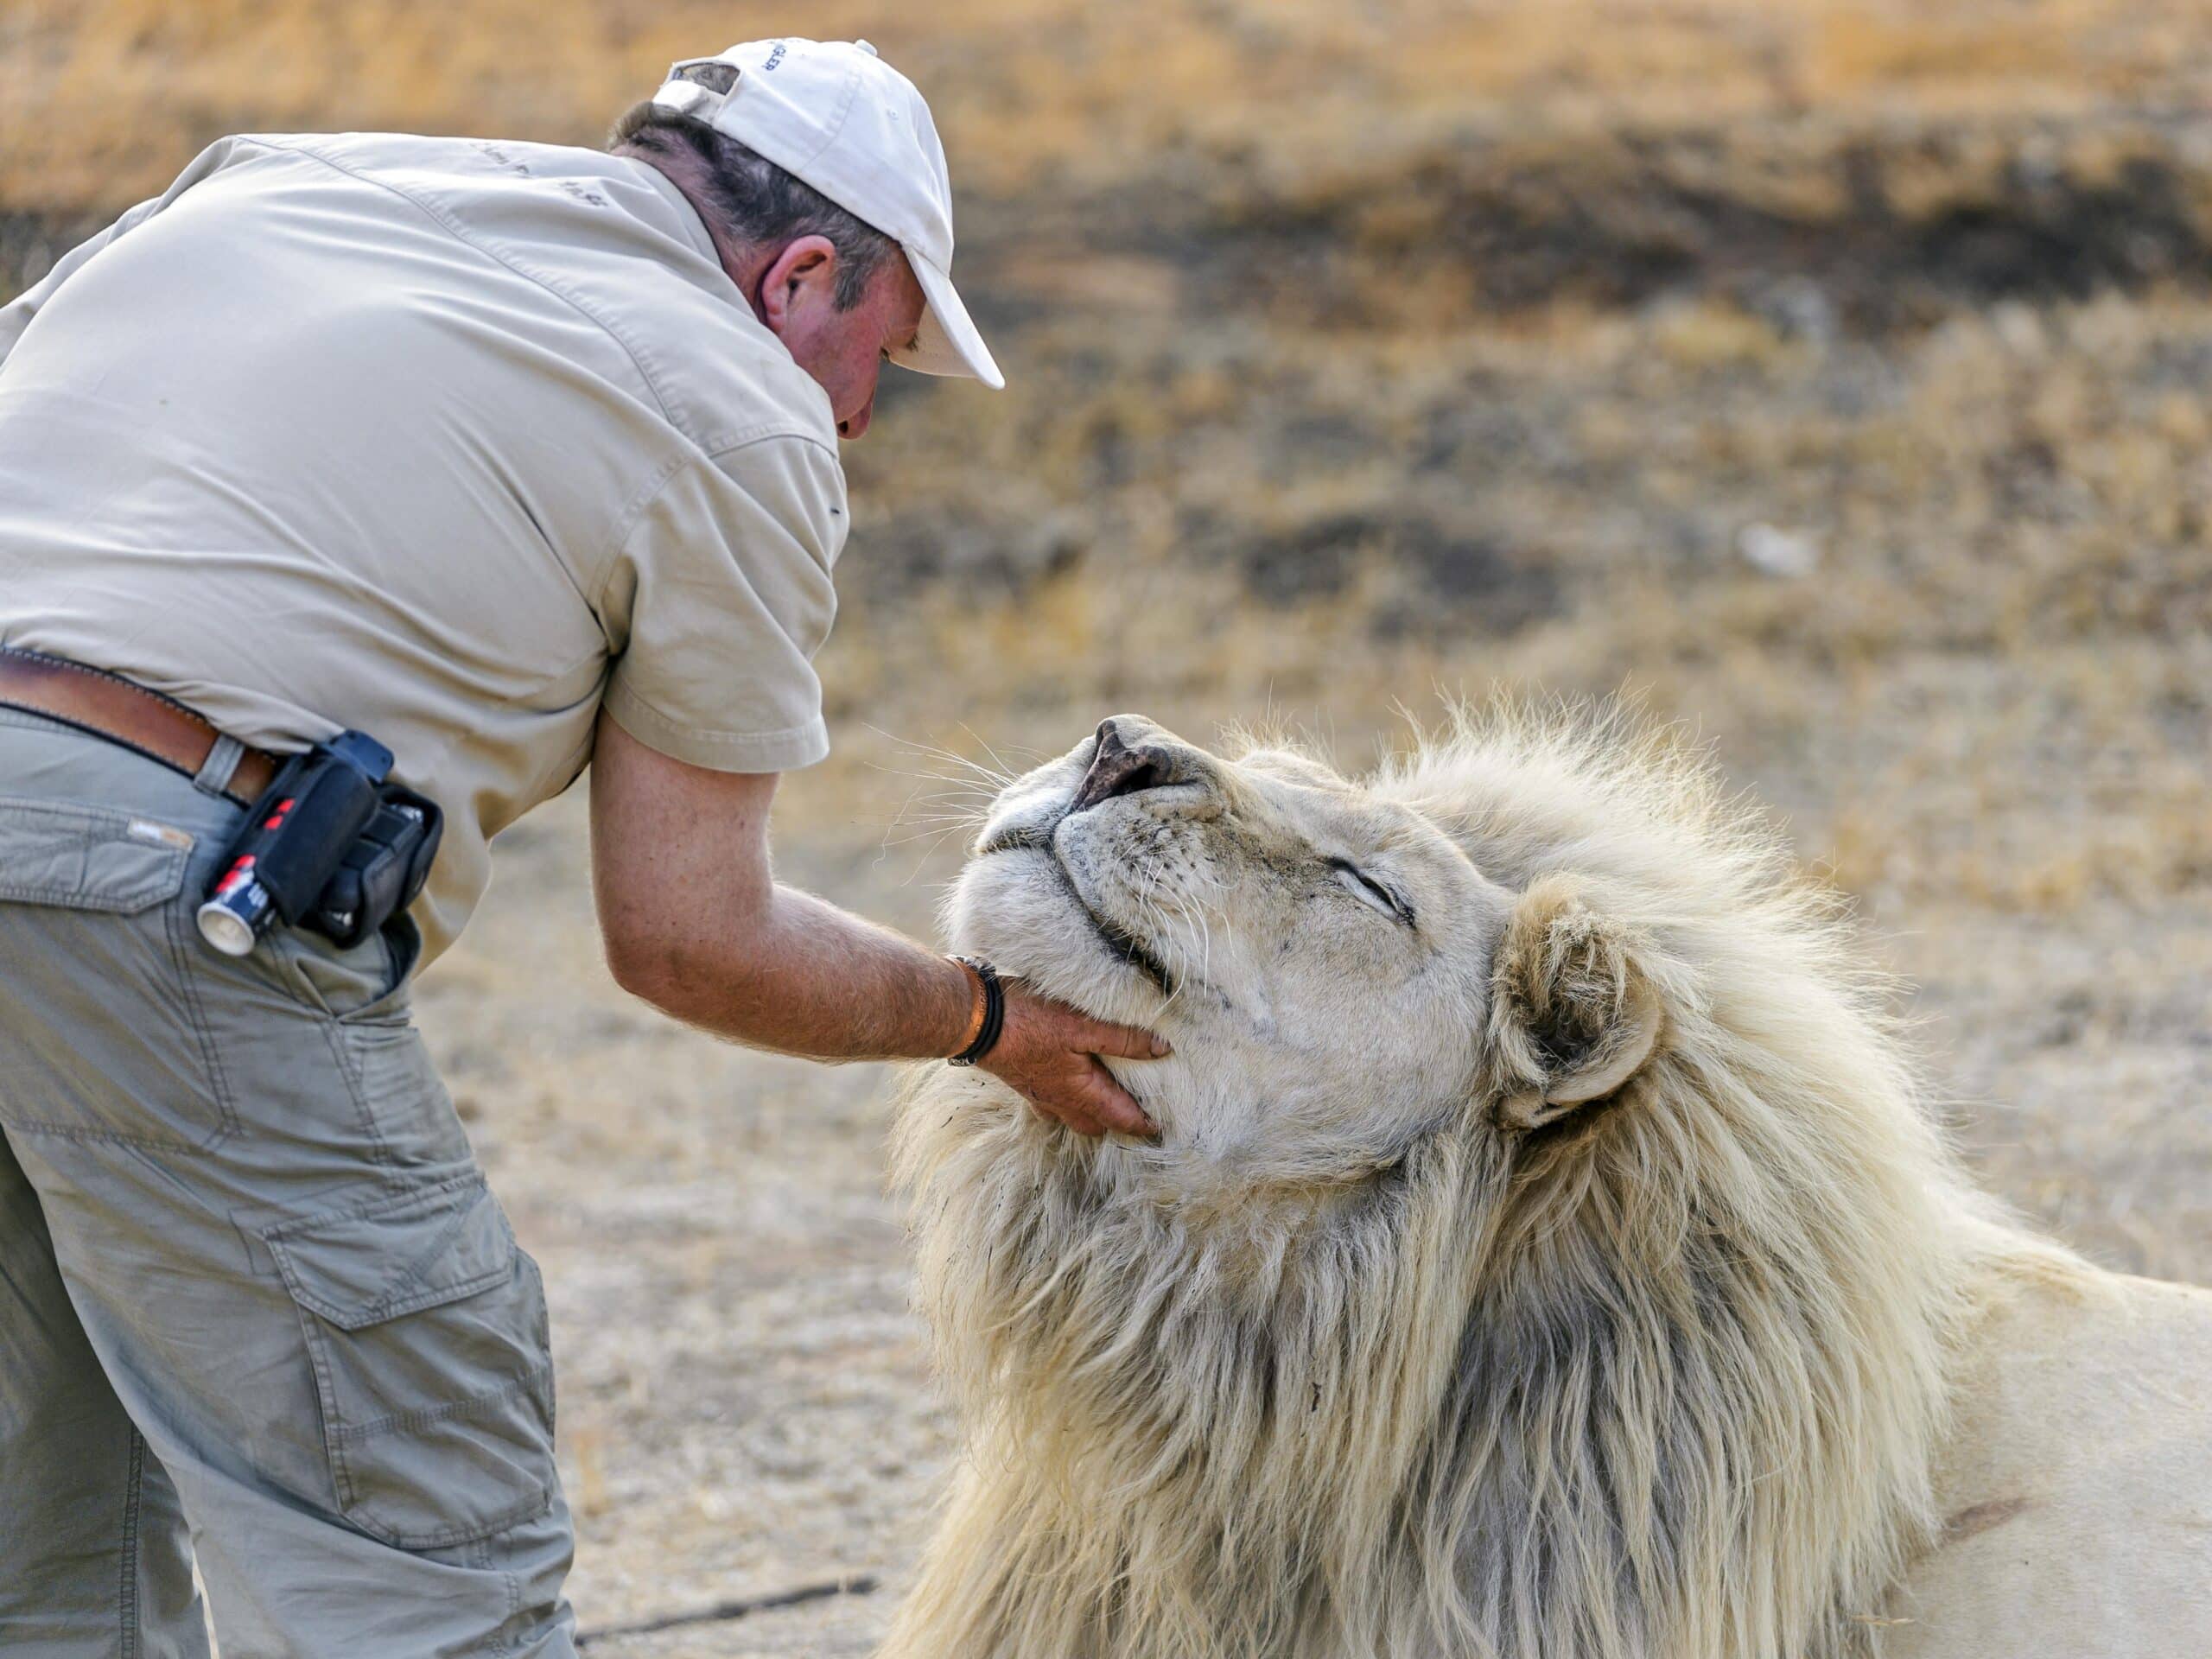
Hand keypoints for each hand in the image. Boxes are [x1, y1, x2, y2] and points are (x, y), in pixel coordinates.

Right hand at [978, 983, 1167, 1137]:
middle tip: (1140, 1112)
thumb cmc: (1030, 1022)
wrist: (975, 1020)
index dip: (1143, 1124)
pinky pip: (1052, 1101)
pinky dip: (1067, 1098)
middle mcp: (1060, 1101)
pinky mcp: (1024, 1080)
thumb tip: (1162, 1051)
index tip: (1163, 1128)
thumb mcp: (1083, 1026)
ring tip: (1109, 1098)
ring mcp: (1039, 1094)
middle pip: (1096, 1124)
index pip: (1120, 1119)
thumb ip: (1123, 1040)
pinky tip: (1069, 1082)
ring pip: (1072, 1115)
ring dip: (1092, 1112)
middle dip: (1118, 1123)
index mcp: (1080, 1093)